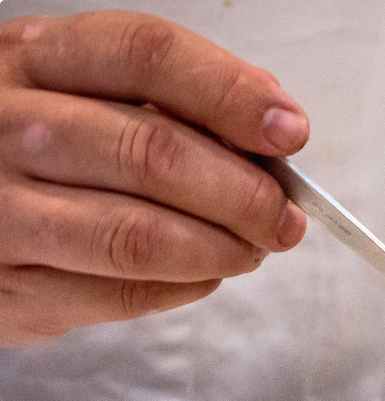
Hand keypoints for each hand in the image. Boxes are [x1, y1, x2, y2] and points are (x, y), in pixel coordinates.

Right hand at [0, 11, 308, 345]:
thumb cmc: (42, 144)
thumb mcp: (84, 92)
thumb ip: (172, 102)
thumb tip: (273, 130)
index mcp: (35, 58)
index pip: (147, 56)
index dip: (231, 94)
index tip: (289, 133)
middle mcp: (6, 126)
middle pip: (154, 153)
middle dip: (244, 194)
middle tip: (285, 217)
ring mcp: (0, 208)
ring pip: (139, 235)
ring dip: (220, 248)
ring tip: (253, 248)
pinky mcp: (10, 285)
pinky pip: (120, 293)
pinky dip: (184, 285)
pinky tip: (203, 272)